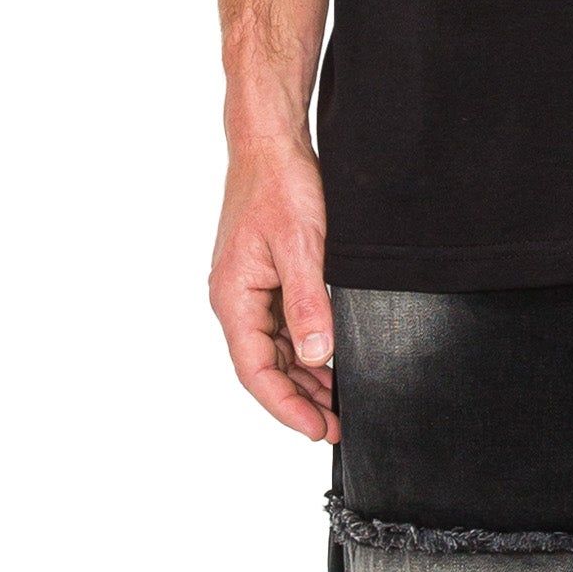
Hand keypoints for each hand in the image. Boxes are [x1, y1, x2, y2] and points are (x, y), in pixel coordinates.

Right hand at [210, 133, 338, 441]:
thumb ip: (308, 304)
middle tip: (338, 426)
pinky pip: (284, 333)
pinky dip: (306, 356)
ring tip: (338, 405)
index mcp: (234, 297)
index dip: (287, 407)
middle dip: (300, 403)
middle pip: (265, 371)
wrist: (272, 142)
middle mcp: (237, 301)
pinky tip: (331, 368)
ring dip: (305, 383)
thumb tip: (314, 355)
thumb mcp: (301, 246)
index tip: (317, 429)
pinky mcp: (267, 285)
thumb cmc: (278, 183)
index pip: (255, 372)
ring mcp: (251, 294)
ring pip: (276, 356)